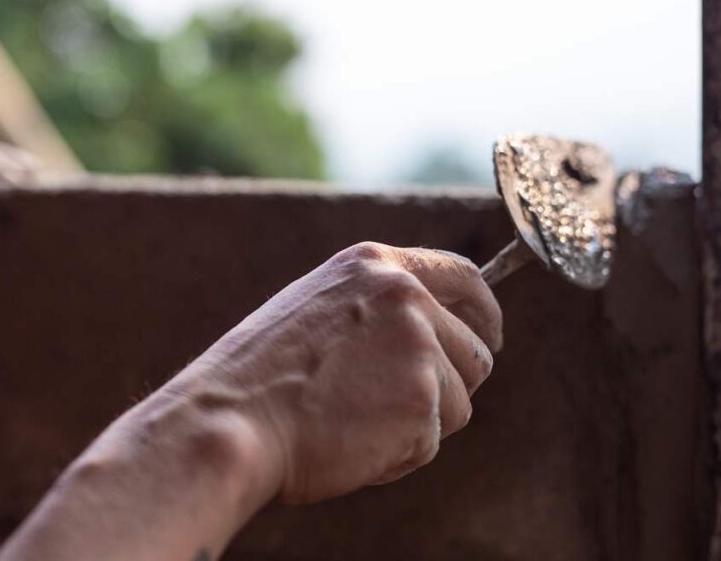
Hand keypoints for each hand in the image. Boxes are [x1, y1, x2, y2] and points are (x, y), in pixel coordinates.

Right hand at [183, 241, 502, 503]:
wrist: (232, 420)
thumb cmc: (264, 376)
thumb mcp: (319, 309)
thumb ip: (378, 309)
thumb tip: (435, 334)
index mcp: (375, 264)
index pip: (464, 276)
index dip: (484, 313)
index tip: (487, 337)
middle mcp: (406, 296)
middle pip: (475, 350)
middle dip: (452, 385)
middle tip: (402, 407)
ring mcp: (418, 347)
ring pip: (459, 402)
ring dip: (419, 424)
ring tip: (354, 421)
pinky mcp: (422, 401)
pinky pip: (431, 442)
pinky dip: (398, 455)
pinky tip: (350, 443)